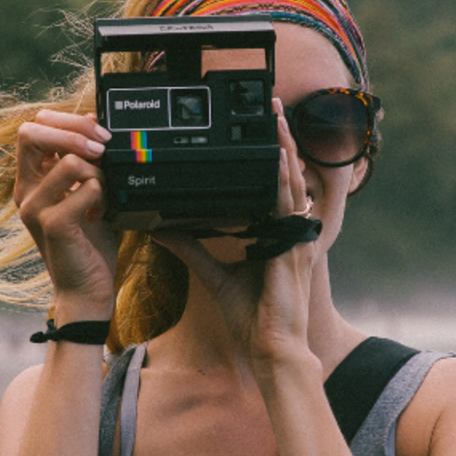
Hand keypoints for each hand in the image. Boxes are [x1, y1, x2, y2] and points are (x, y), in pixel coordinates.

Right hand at [13, 109, 116, 314]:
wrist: (87, 289)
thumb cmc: (89, 240)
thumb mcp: (87, 190)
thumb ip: (85, 158)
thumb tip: (93, 120)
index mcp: (31, 178)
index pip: (34, 126)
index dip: (67, 120)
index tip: (98, 133)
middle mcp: (25, 190)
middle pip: (31, 132)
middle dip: (75, 131)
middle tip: (104, 148)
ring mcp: (34, 208)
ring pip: (69, 161)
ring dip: (99, 172)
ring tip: (105, 194)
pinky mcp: (52, 225)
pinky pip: (85, 189)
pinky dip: (103, 196)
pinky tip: (102, 214)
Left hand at [155, 100, 316, 363]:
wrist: (271, 350)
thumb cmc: (252, 319)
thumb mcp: (214, 275)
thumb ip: (190, 248)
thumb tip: (160, 228)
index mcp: (275, 236)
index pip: (273, 186)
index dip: (270, 155)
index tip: (261, 128)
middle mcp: (289, 232)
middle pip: (285, 175)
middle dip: (280, 140)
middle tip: (272, 105)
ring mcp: (295, 239)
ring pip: (291, 183)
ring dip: (284, 148)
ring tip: (276, 118)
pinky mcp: (294, 249)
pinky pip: (290, 207)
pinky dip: (285, 181)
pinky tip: (279, 158)